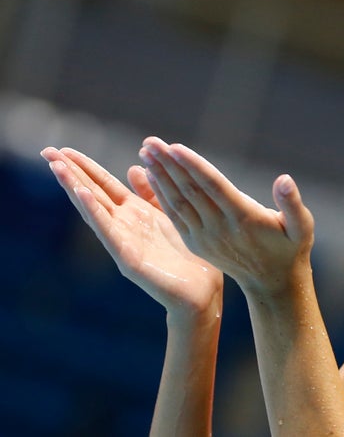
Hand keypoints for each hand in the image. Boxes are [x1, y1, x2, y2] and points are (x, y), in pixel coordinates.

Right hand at [41, 147, 222, 322]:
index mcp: (135, 213)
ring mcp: (123, 241)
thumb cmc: (187, 257)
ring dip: (76, 188)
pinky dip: (94, 212)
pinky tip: (82, 195)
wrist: (200, 291)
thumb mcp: (168, 215)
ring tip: (58, 167)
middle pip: (93, 193)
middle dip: (72, 173)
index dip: (86, 166)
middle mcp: (125, 225)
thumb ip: (150, 194)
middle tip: (47, 151)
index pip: (104, 184)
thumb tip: (133, 167)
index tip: (64, 149)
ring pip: (94, 210)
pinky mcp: (128, 258)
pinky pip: (108, 231)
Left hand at [137, 137, 314, 295]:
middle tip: (150, 141)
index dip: (193, 166)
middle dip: (168, 165)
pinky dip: (161, 195)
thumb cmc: (290, 248)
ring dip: (159, 177)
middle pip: (190, 191)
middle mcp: (219, 228)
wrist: (272, 281)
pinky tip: (151, 177)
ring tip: (145, 152)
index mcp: (243, 218)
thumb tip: (284, 179)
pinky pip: (176, 216)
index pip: (213, 187)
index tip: (174, 147)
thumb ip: (292, 203)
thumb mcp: (302, 227)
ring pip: (178, 202)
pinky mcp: (196, 243)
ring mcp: (205, 237)